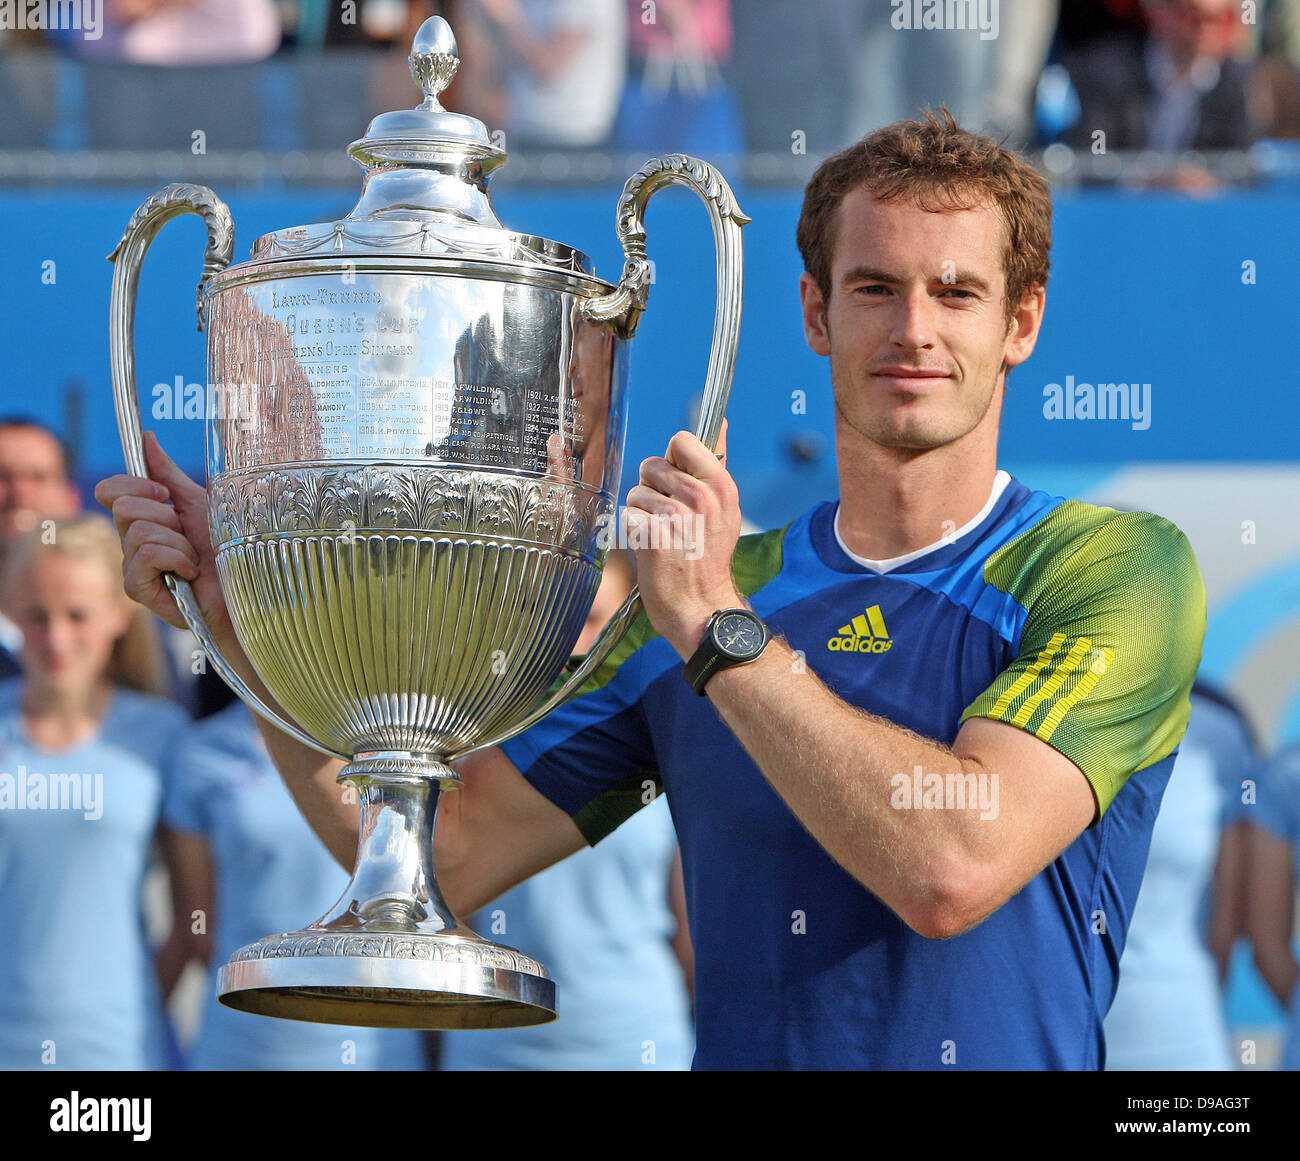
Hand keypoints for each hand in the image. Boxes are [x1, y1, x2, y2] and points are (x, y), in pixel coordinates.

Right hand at [94, 431, 238, 657]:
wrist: (247, 586)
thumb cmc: (227, 549)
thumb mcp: (199, 502)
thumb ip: (168, 473)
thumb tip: (145, 437)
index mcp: (144, 520)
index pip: (110, 490)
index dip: (135, 483)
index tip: (165, 494)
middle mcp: (132, 543)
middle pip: (123, 506)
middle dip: (165, 515)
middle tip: (187, 534)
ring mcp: (133, 567)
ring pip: (137, 531)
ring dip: (178, 542)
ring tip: (195, 558)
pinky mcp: (138, 589)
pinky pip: (146, 556)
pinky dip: (176, 559)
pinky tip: (191, 573)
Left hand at [624, 422, 742, 657]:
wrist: (701, 607)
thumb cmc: (708, 556)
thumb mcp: (724, 507)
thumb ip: (715, 461)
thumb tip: (717, 422)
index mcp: (721, 485)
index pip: (682, 440)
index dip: (672, 460)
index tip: (678, 483)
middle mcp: (701, 497)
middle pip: (652, 465)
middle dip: (653, 490)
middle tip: (671, 519)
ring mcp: (677, 516)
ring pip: (636, 491)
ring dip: (642, 513)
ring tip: (663, 536)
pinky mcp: (653, 536)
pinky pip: (627, 515)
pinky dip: (633, 532)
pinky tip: (652, 549)